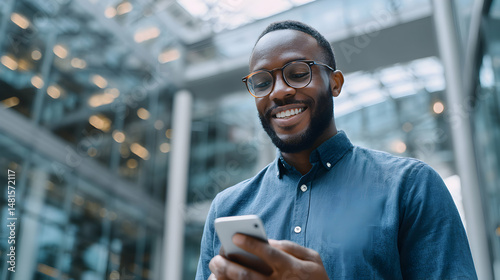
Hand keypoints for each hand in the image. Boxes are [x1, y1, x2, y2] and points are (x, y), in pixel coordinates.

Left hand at [209, 233, 328, 279]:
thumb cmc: (315, 276)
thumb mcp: (313, 258)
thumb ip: (291, 247)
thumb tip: (267, 240)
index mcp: (294, 268)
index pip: (269, 254)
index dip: (251, 244)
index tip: (235, 235)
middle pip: (249, 275)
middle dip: (228, 265)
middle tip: (216, 257)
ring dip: (225, 277)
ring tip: (216, 266)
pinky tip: (221, 278)